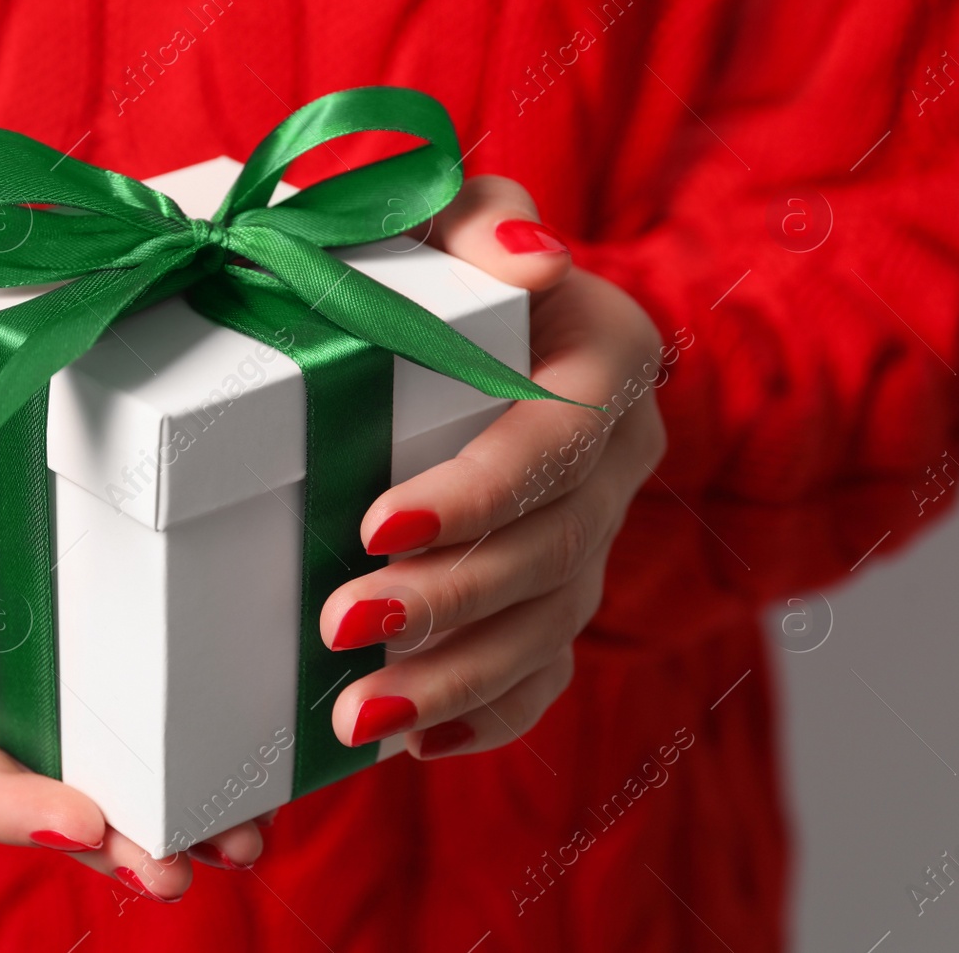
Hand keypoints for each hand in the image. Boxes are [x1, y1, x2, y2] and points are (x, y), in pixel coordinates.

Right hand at [0, 371, 263, 902]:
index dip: (1, 804)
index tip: (84, 827)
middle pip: (0, 787)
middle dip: (92, 837)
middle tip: (176, 866)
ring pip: (54, 769)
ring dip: (139, 820)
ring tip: (228, 843)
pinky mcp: (35, 657)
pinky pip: (89, 723)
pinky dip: (153, 763)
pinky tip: (225, 792)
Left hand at [319, 175, 667, 757]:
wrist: (456, 328)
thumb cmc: (428, 263)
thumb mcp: (440, 213)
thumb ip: (476, 214)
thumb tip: (528, 263)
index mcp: (606, 359)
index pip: (557, 437)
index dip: (480, 491)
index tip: (378, 525)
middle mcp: (616, 458)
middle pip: (549, 548)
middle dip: (448, 600)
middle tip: (342, 627)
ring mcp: (591, 538)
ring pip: (544, 628)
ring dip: (453, 680)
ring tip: (356, 717)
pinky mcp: (556, 597)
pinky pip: (539, 677)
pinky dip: (480, 716)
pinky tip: (411, 744)